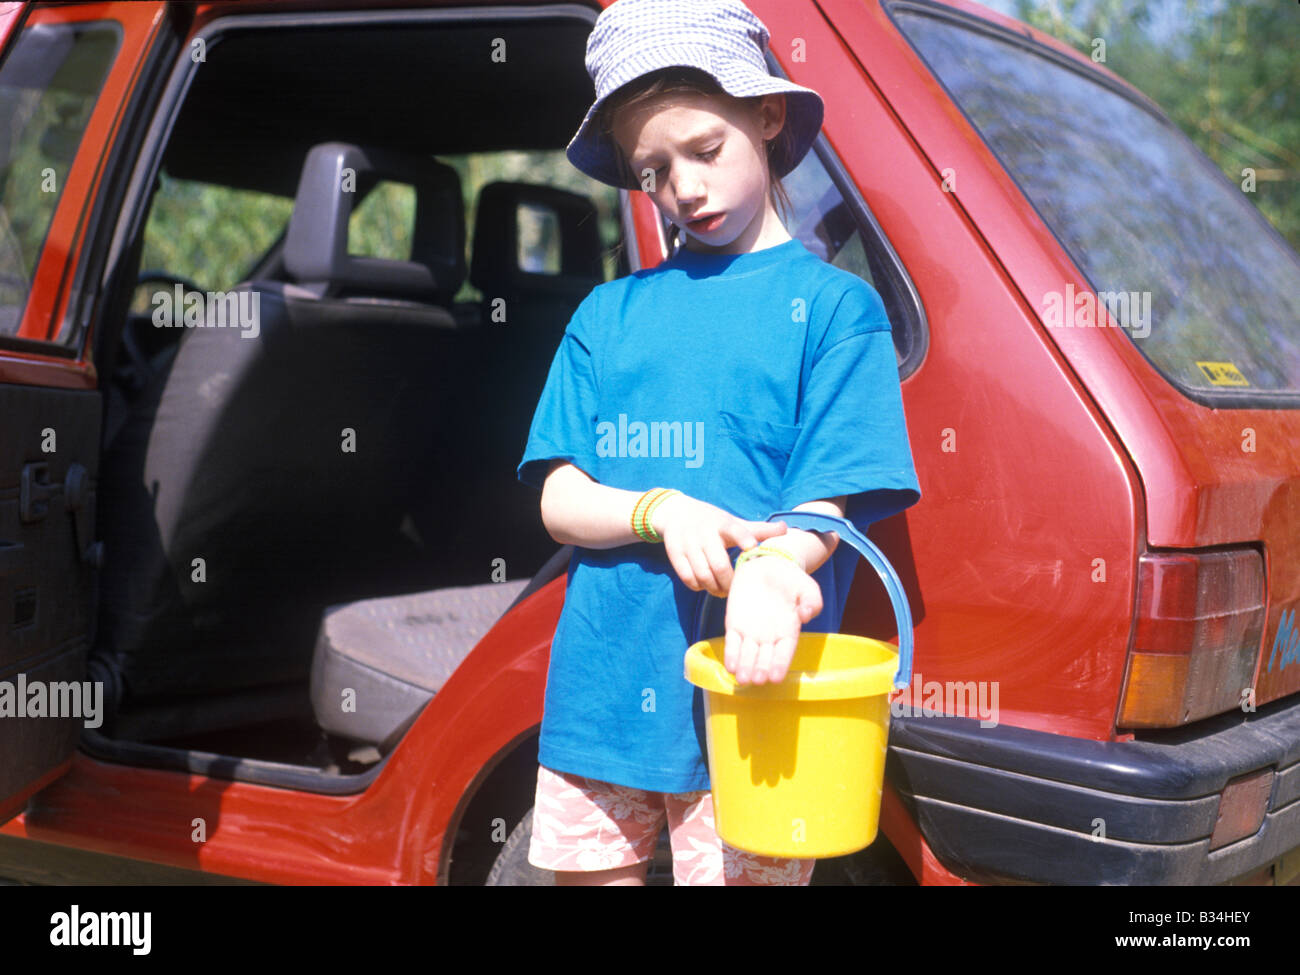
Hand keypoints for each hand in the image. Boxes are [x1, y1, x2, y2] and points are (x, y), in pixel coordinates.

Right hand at [650, 493, 788, 598]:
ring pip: (702, 574)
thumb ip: (759, 529)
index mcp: (723, 524)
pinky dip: (699, 586)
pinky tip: (706, 586)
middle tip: (736, 590)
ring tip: (722, 591)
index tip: (751, 547)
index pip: (734, 530)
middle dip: (729, 582)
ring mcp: (688, 543)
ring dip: (714, 588)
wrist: (676, 513)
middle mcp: (704, 532)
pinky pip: (688, 578)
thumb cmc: (714, 522)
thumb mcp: (734, 522)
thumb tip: (786, 529)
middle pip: (718, 564)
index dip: (743, 538)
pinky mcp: (675, 554)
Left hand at [724, 553, 823, 684]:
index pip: (784, 652)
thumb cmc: (791, 579)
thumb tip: (806, 615)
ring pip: (747, 654)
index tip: (776, 677)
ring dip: (744, 666)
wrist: (768, 563)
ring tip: (742, 678)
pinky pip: (732, 641)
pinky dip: (731, 654)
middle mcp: (769, 637)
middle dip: (760, 669)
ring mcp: (750, 632)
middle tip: (757, 680)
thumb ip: (812, 602)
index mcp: (788, 632)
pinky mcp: (734, 623)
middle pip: (764, 657)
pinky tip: (730, 666)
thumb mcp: (808, 588)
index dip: (780, 664)